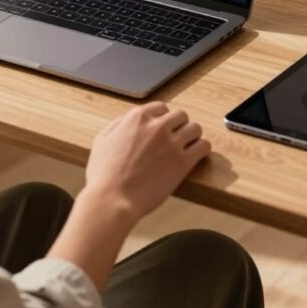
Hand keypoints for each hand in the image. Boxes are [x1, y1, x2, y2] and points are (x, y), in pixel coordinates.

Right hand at [84, 103, 210, 224]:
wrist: (112, 199)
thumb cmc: (104, 175)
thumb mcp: (102, 140)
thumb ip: (118, 125)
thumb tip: (129, 120)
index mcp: (137, 118)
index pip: (162, 108)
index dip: (163, 120)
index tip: (164, 130)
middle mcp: (157, 125)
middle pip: (181, 116)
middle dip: (179, 127)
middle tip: (176, 141)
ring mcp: (171, 143)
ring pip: (195, 128)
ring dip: (192, 137)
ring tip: (188, 148)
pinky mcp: (183, 162)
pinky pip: (204, 146)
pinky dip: (202, 150)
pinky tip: (196, 157)